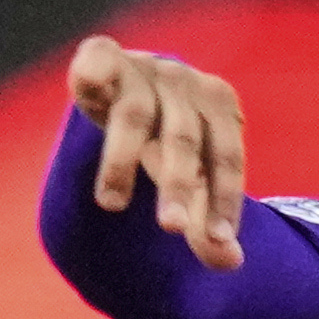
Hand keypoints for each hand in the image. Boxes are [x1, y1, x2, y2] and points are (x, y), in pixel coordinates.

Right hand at [70, 37, 247, 268]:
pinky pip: (99, 60)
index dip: (223, 198)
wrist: (134, 79)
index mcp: (219, 107)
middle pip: (183, 138)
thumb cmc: (168, 137)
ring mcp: (144, 68)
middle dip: (178, 184)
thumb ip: (203, 220)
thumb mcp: (191, 176)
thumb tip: (230, 262)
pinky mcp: (103, 56)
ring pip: (135, 115)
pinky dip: (92, 73)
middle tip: (172, 228)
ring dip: (122, 161)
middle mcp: (185, 83)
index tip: (218, 240)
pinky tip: (87, 86)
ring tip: (112, 205)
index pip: (226, 157)